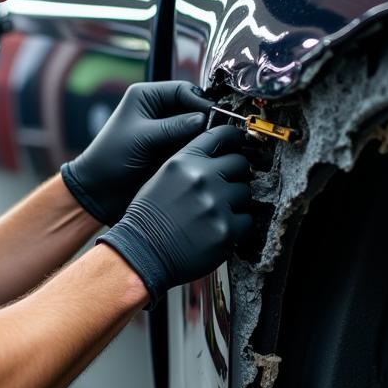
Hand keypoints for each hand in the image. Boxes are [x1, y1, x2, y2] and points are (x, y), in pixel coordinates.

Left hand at [61, 81, 210, 224]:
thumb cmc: (110, 157)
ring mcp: (166, 130)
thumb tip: (202, 119)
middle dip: (206, 118)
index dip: (199, 101)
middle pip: (192, 107)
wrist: (100, 190)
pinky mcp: (171, 149)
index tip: (215, 115)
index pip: (182, 90)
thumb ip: (173, 127)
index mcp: (146, 96)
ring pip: (196, 127)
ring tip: (217, 145)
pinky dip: (200, 148)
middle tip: (221, 131)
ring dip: (205, 135)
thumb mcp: (141, 137)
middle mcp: (158, 110)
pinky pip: (192, 144)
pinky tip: (209, 155)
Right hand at [96, 124, 253, 307]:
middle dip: (236, 174)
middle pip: (240, 163)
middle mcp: (202, 178)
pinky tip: (218, 229)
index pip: (220, 135)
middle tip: (227, 185)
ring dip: (236, 201)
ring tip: (217, 212)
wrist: (142, 253)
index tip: (239, 142)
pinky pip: (246, 220)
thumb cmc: (148, 218)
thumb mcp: (162, 177)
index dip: (234, 138)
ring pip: (245, 192)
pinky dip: (236, 225)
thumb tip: (217, 157)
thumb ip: (190, 164)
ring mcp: (216, 204)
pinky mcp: (226, 230)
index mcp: (184, 162)